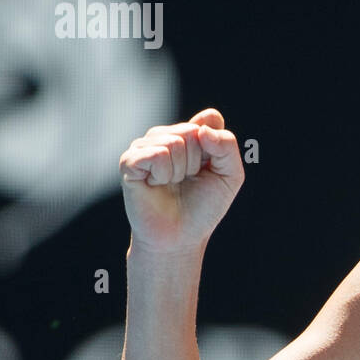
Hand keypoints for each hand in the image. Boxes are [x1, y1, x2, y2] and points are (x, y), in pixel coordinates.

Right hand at [119, 108, 243, 254]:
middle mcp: (165, 135)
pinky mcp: (129, 161)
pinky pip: (157, 154)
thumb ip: (227, 145)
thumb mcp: (230, 175)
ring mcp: (144, 146)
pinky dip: (164, 174)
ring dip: (181, 171)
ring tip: (172, 184)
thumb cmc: (204, 206)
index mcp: (188, 133)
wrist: (180, 238)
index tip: (208, 170)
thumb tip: (201, 128)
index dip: (216, 149)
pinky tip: (156, 185)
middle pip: (192, 131)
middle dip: (197, 163)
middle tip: (187, 181)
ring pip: (174, 142)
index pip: (210, 121)